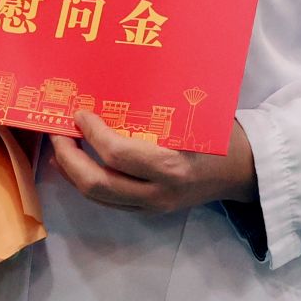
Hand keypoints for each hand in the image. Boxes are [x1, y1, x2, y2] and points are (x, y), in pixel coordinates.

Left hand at [50, 111, 257, 214]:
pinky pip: (109, 201)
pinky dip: (86, 183)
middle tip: (57, 133)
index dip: (92, 134)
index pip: (118, 155)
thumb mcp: (193, 118)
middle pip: (98, 185)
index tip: (80, 113)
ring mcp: (153, 206)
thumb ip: (155, 112)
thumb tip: (111, 89)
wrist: (242, 171)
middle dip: (69, 159)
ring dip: (72, 173)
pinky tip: (75, 165)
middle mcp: (158, 192)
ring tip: (60, 148)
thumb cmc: (219, 134)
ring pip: (98, 197)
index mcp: (171, 166)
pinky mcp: (150, 211)